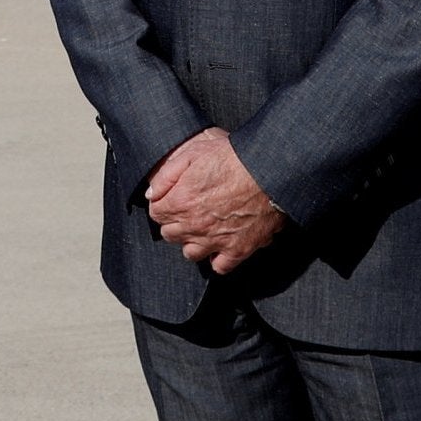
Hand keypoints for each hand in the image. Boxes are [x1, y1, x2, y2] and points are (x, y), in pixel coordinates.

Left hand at [146, 127, 284, 273]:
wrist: (269, 171)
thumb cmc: (233, 158)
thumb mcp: (194, 153)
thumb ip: (167, 175)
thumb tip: (151, 193)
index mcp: (181, 202)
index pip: (156, 213)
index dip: (163, 204)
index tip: (172, 198)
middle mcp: (194, 226)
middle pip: (170, 234)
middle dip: (175, 222)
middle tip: (188, 211)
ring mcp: (216, 241)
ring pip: (191, 253)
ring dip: (193, 242)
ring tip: (203, 229)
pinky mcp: (238, 250)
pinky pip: (220, 266)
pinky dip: (218, 258)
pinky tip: (221, 245)